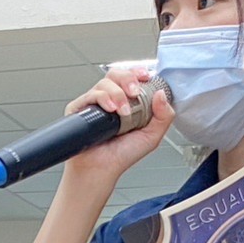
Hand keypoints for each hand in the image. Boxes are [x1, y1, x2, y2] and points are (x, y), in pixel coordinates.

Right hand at [62, 65, 175, 186]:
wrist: (101, 169)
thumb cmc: (122, 156)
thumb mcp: (152, 136)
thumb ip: (164, 116)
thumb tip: (161, 94)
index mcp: (127, 103)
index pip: (131, 78)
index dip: (137, 72)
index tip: (146, 76)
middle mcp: (110, 100)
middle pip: (116, 74)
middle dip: (127, 79)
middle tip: (134, 92)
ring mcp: (94, 104)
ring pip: (104, 83)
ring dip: (117, 94)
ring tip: (122, 111)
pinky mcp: (79, 109)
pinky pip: (90, 94)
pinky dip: (102, 98)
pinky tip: (109, 109)